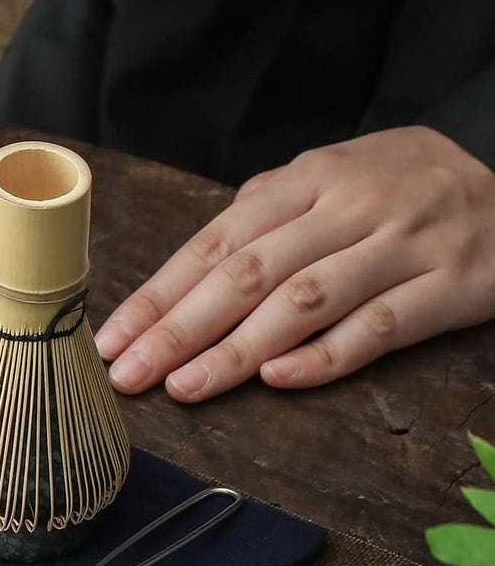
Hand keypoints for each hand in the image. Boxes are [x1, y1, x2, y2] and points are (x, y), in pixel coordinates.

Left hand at [94, 126, 494, 400]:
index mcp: (310, 180)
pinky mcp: (454, 284)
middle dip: (179, 329)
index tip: (112, 340)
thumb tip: (190, 263)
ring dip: (238, 350)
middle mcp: (351, 207)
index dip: (159, 295)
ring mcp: (405, 245)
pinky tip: (279, 379)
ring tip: (186, 387)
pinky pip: (381, 325)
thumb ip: (266, 212)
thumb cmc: (405, 189)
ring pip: (306, 301)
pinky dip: (327, 355)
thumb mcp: (335, 178)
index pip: (215, 243)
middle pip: (249, 273)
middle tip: (130, 374)